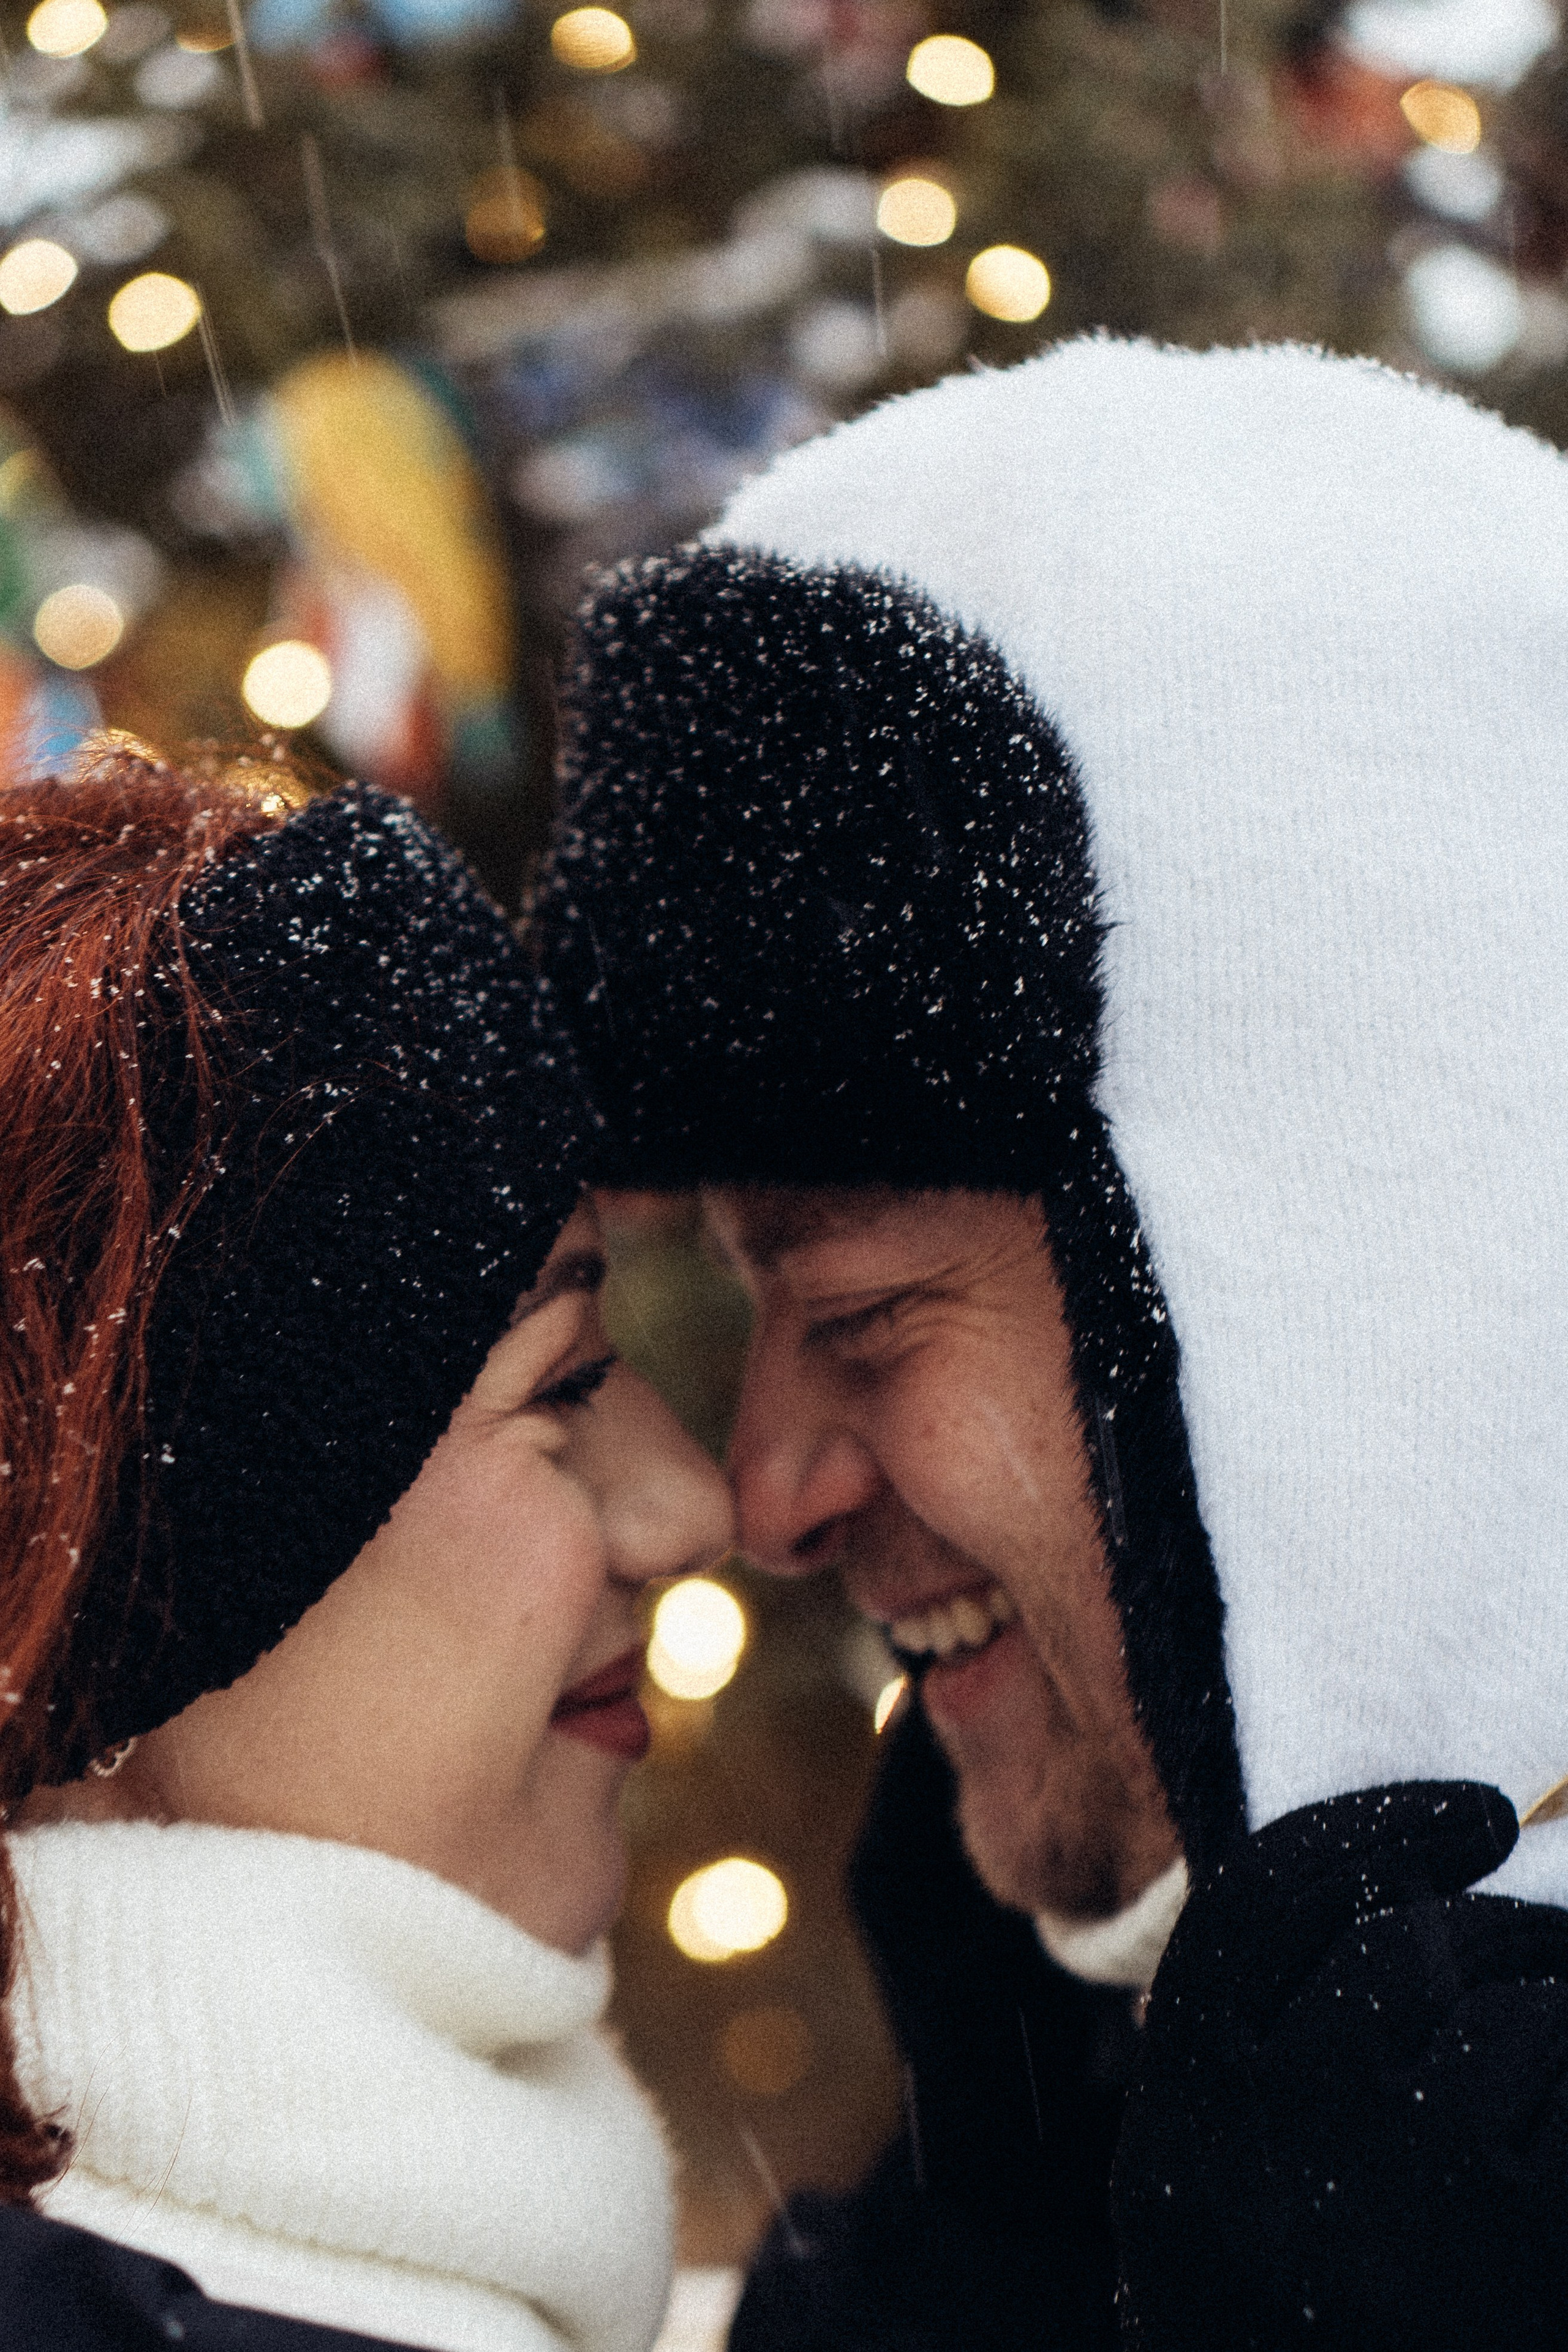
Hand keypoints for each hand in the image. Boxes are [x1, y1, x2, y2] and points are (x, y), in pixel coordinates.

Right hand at [1111, 1781, 1567, 2349]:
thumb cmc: (1325, 2335)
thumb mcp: (1261, 2212)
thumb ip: (1285, 2072)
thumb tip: (1407, 1914)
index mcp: (1193, 2128)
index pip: (1269, 1904)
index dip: (1378, 1829)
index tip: (1479, 1814)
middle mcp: (1269, 2141)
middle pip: (1401, 1946)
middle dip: (1501, 1939)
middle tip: (1550, 1970)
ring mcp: (1389, 2185)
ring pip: (1503, 2003)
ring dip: (1558, 2001)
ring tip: (1560, 2046)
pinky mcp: (1502, 2223)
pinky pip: (1554, 2064)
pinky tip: (1564, 2116)